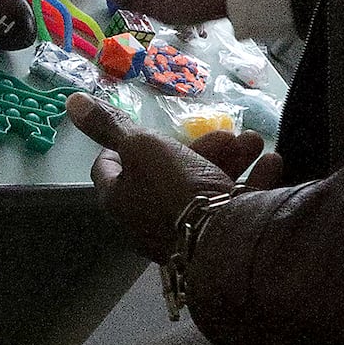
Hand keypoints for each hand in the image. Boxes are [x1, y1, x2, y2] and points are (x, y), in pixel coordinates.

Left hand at [67, 93, 284, 260]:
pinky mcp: (219, 242)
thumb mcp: (141, 146)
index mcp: (119, 199)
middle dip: (199, 147)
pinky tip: (271, 162)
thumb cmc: (174, 188)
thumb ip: (110, 125)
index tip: (137, 131)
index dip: (117, 146)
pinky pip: (235, 206)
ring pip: (203, 187)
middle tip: (225, 133)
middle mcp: (147, 219)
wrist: (225, 241)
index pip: (108, 168)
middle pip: (166, 174)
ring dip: (230, 159)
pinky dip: (253, 182)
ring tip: (252, 141)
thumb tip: (71, 102)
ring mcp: (184, 233)